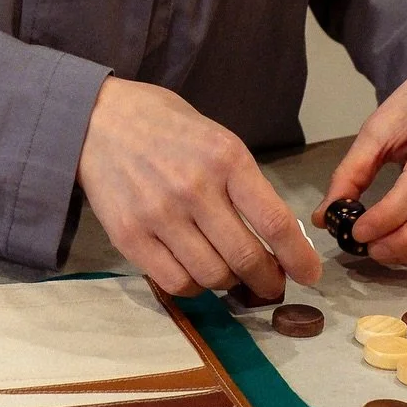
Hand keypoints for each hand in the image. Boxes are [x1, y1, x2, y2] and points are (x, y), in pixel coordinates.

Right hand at [77, 77, 322, 297]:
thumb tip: (277, 234)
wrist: (97, 119)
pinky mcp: (130, 237)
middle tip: (272, 284)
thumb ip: (245, 183)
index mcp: (226, 158)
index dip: (298, 257)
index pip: (274, 221)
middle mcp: (195, 188)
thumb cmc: (165, 126)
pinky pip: (175, 282)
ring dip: (229, 283)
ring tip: (229, 274)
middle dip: (268, 281)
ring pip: (212, 276)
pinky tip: (195, 273)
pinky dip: (193, 286)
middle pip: (246, 257)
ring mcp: (160, 215)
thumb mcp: (217, 137)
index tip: (309, 274)